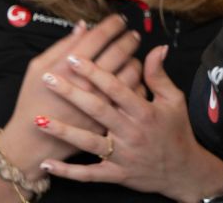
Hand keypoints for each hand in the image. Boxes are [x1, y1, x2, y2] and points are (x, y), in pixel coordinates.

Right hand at [0, 15, 141, 179]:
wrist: (33, 141)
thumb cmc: (33, 100)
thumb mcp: (37, 67)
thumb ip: (62, 45)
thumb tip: (84, 26)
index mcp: (68, 66)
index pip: (99, 36)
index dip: (113, 24)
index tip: (119, 21)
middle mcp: (88, 82)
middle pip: (119, 51)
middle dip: (129, 38)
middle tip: (131, 34)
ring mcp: (100, 101)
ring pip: (131, 72)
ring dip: (135, 59)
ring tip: (132, 56)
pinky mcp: (108, 117)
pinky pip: (132, 95)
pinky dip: (135, 83)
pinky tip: (130, 78)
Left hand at [35, 45, 222, 202]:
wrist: (184, 171)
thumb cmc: (177, 131)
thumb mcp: (174, 100)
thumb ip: (159, 75)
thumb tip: (156, 48)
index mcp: (144, 112)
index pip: (116, 88)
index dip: (95, 72)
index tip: (75, 58)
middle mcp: (131, 133)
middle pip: (97, 110)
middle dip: (71, 93)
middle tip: (49, 78)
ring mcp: (122, 155)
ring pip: (88, 142)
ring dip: (62, 131)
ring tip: (38, 119)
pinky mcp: (116, 174)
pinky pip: (89, 174)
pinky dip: (68, 171)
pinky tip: (47, 164)